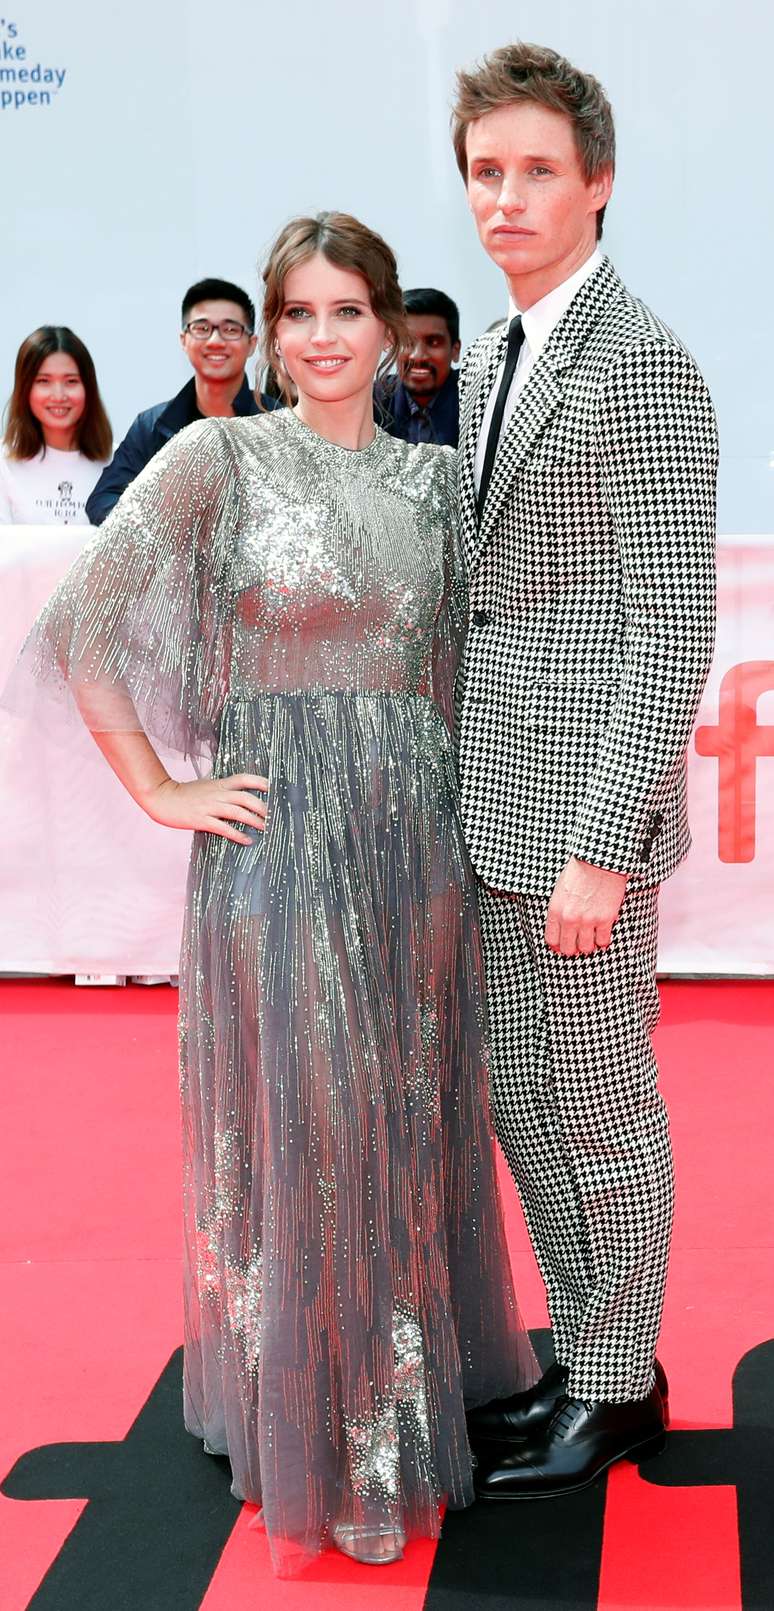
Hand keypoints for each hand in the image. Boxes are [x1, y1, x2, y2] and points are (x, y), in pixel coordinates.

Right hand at [142, 772, 268, 844]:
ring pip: (238, 812)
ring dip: (254, 820)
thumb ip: (220, 789)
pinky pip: (224, 828)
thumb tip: (237, 797)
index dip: (261, 782)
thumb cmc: (184, 794)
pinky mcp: (202, 820)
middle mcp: (217, 794)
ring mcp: (210, 807)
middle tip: (274, 816)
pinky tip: (247, 841)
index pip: (244, 779)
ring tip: (266, 828)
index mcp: (219, 784)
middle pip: (246, 798)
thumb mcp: (205, 786)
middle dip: (262, 807)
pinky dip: (237, 835)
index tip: (274, 788)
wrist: (162, 797)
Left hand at [544, 856, 626, 956]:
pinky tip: (603, 931)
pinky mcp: (605, 919)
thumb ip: (559, 909)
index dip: (558, 946)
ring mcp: (587, 920)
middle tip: (579, 942)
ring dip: (589, 944)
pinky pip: (603, 941)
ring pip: (586, 948)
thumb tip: (561, 926)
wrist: (598, 861)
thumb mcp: (560, 890)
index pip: (552, 940)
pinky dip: (604, 939)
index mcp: (555, 910)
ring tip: (592, 935)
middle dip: (574, 948)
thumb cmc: (579, 870)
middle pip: (568, 949)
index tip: (563, 946)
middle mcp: (569, 918)